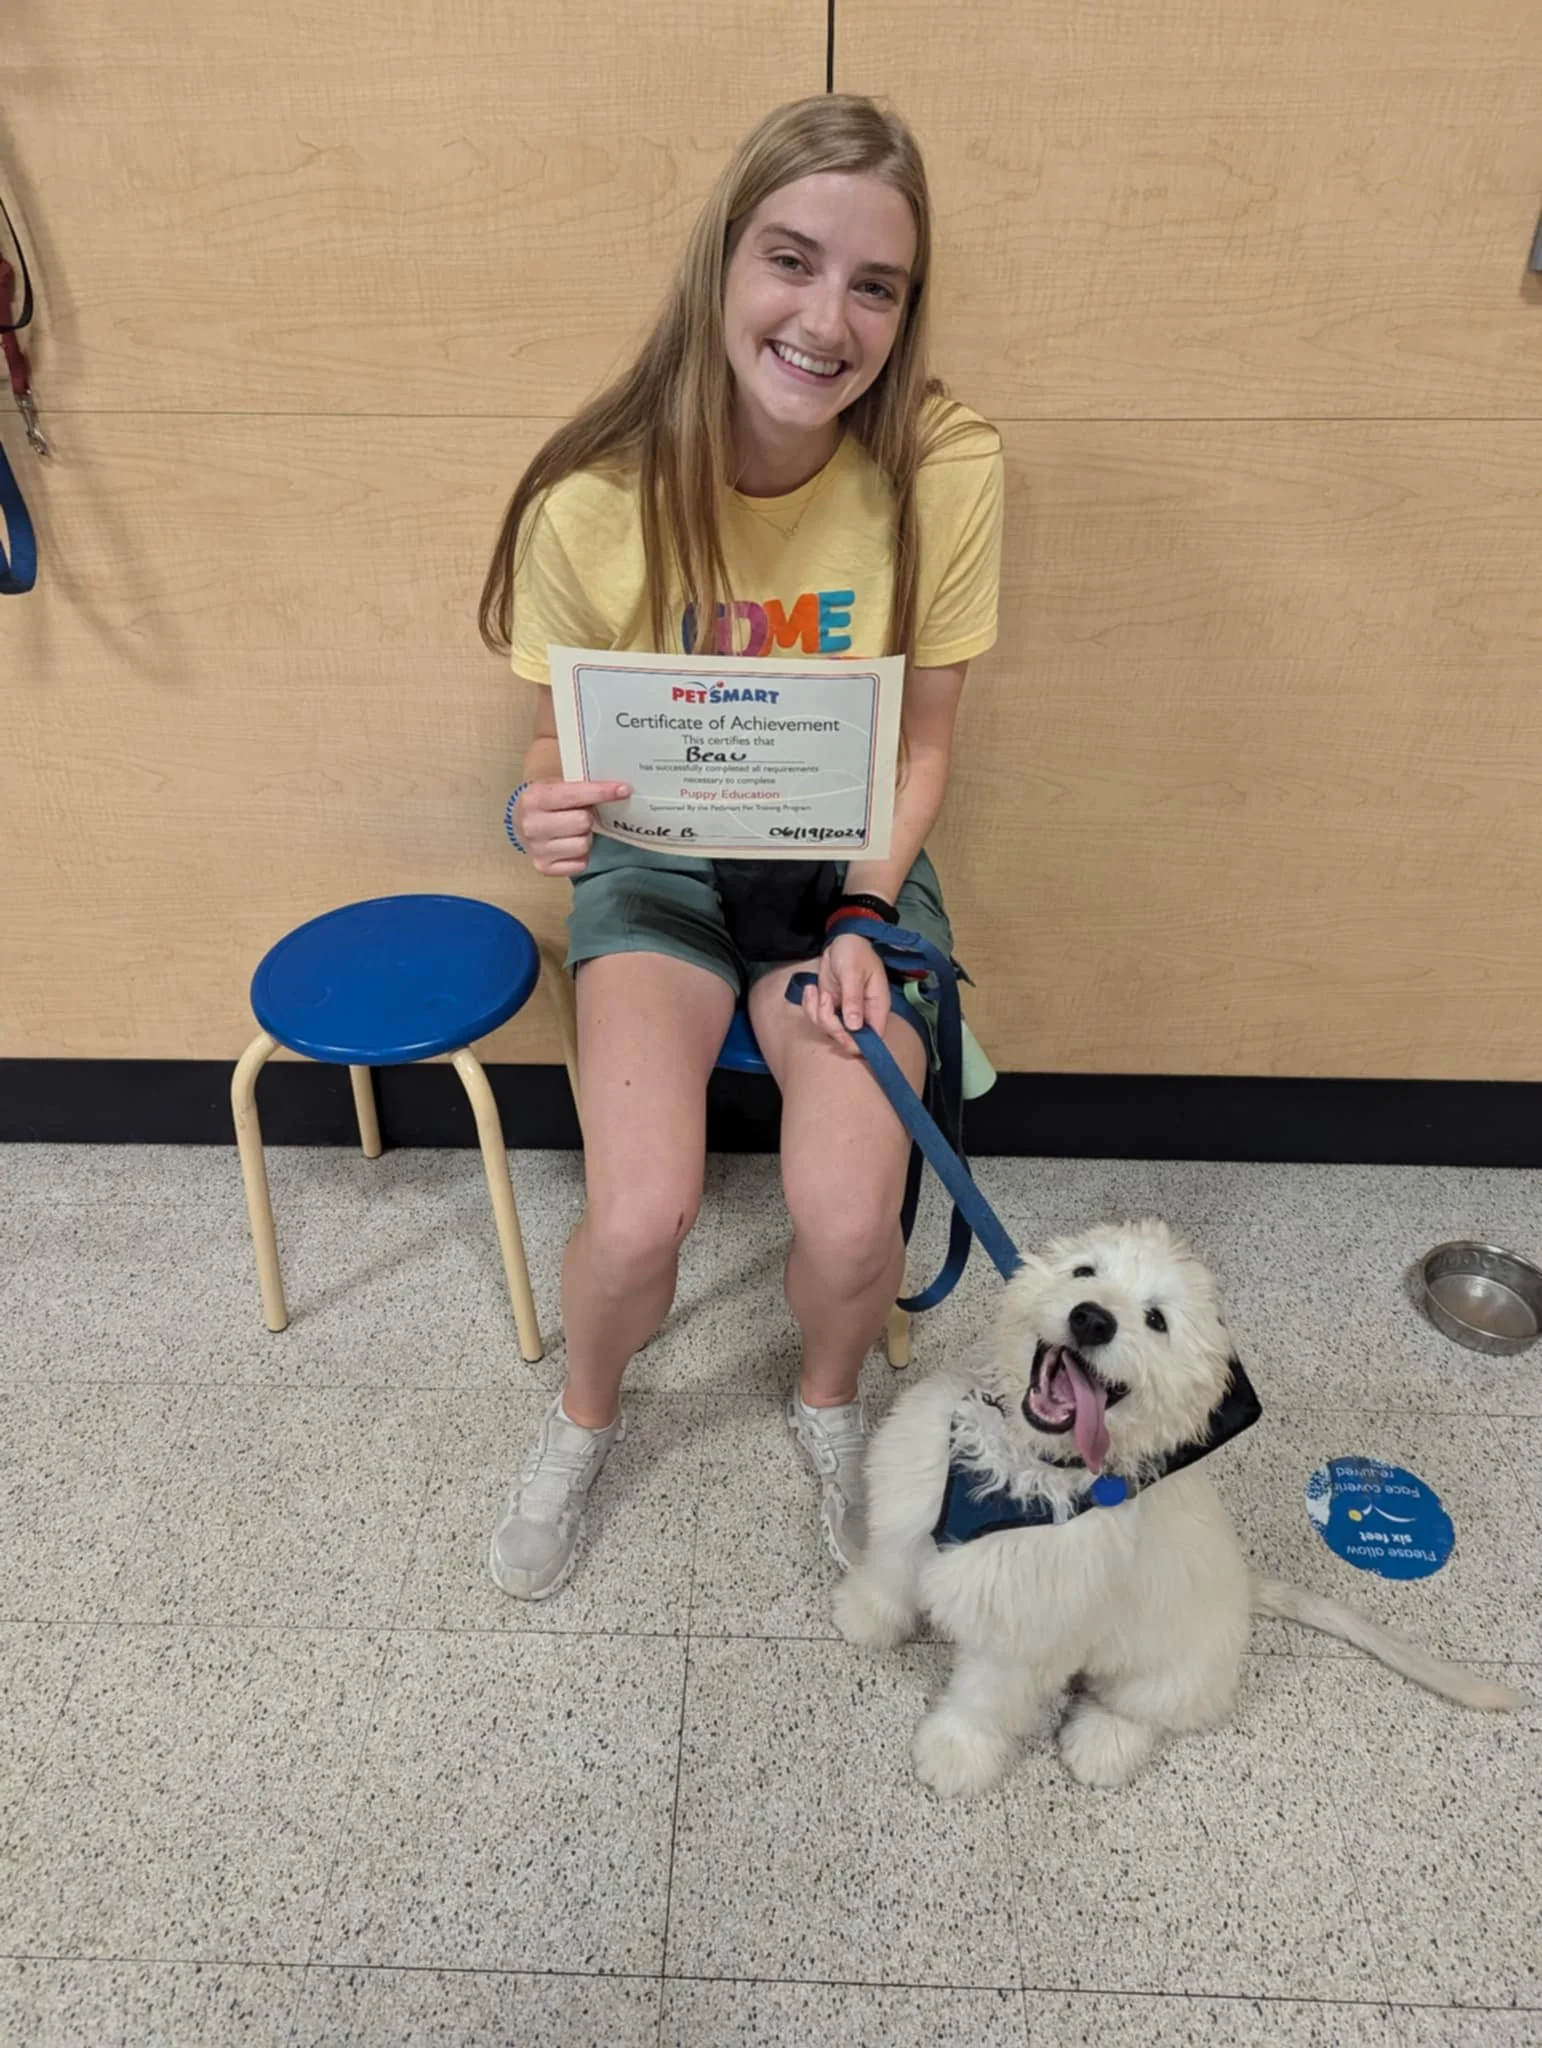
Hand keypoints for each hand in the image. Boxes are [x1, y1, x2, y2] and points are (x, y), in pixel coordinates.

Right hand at [514, 780, 629, 876]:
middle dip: (588, 817)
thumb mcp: (554, 786)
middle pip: (583, 821)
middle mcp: (532, 825)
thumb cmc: (545, 803)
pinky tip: (571, 844)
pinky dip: (582, 855)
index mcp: (534, 798)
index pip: (575, 794)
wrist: (519, 824)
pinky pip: (580, 863)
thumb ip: (579, 786)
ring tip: (575, 830)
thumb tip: (618, 788)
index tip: (624, 790)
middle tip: (582, 813)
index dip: (602, 792)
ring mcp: (537, 849)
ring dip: (585, 837)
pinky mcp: (544, 867)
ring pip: (583, 845)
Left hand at [801, 931, 889, 1055]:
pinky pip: (817, 1018)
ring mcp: (845, 1012)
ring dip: (817, 1012)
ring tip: (818, 990)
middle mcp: (862, 1014)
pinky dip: (810, 1005)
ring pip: (829, 1029)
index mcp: (876, 1007)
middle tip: (825, 1001)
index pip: (874, 1038)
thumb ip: (853, 999)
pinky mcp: (830, 1007)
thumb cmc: (854, 952)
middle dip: (830, 1024)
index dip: (857, 1042)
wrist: (842, 939)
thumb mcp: (853, 972)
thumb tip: (855, 1026)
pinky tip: (811, 988)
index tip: (839, 1030)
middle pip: (848, 1040)